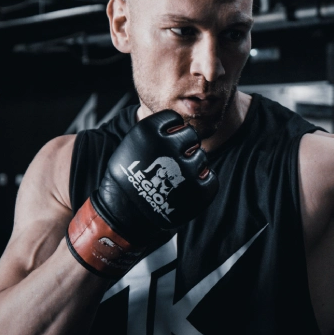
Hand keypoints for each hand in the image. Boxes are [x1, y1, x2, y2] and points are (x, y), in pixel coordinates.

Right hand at [66, 110, 219, 277]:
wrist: (122, 215)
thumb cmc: (127, 179)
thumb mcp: (130, 145)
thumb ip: (153, 131)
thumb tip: (177, 124)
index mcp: (149, 131)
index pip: (173, 119)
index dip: (170, 131)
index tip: (164, 142)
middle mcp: (169, 147)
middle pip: (191, 136)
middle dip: (184, 146)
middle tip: (173, 161)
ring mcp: (185, 169)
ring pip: (201, 157)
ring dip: (192, 166)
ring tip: (176, 178)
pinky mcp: (198, 190)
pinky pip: (211, 178)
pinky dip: (203, 183)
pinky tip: (187, 188)